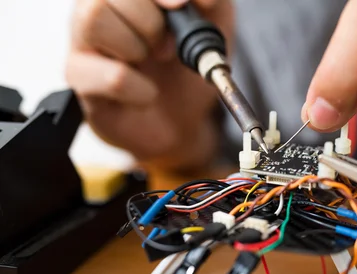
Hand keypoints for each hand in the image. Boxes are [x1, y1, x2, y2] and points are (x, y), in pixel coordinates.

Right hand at [66, 0, 232, 170]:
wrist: (182, 118)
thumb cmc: (186, 66)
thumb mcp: (214, 24)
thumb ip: (211, 1)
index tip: (180, 5)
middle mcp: (97, 10)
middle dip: (150, 21)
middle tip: (168, 47)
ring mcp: (83, 43)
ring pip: (94, 19)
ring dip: (137, 46)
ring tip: (150, 64)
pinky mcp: (82, 82)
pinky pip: (111, 76)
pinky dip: (140, 88)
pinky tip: (148, 93)